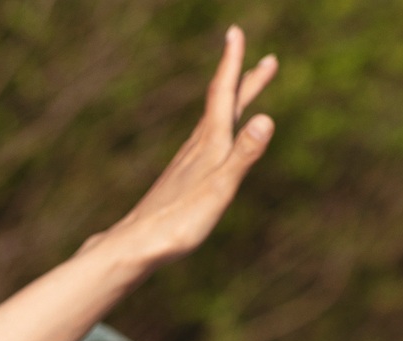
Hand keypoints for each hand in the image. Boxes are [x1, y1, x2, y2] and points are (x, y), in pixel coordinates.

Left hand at [94, 27, 276, 268]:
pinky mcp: (180, 179)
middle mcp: (197, 148)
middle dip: (243, 80)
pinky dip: (217, 129)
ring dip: (231, 103)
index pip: (223, 95)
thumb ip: (243, 155)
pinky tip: (214, 141)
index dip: (232, 63)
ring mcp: (187, 163)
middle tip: (266, 60)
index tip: (236, 32)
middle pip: (222, 105)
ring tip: (242, 91)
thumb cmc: (179, 222)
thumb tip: (265, 118)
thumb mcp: (220, 188)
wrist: (136, 246)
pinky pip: (204, 143)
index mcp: (210, 145)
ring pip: (213, 123)